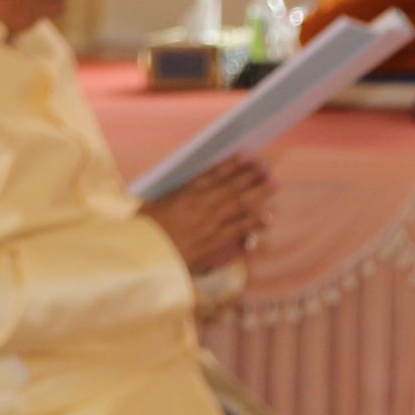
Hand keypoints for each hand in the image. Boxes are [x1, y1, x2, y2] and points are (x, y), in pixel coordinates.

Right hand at [145, 158, 273, 272]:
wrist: (141, 259)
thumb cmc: (141, 233)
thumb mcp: (153, 206)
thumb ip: (175, 197)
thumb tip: (195, 189)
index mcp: (183, 194)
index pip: (213, 174)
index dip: (232, 164)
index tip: (246, 155)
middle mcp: (200, 206)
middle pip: (232, 187)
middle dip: (251, 175)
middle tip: (267, 167)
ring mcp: (209, 224)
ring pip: (240, 205)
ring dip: (259, 194)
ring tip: (273, 184)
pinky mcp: (214, 244)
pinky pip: (239, 230)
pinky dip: (254, 223)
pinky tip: (267, 218)